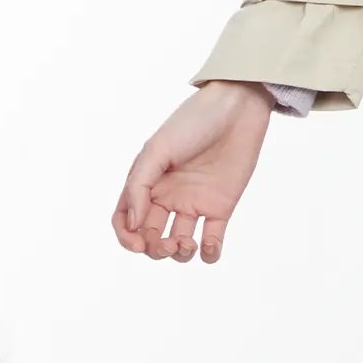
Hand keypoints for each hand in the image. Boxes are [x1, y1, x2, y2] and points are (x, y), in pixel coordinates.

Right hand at [112, 81, 273, 264]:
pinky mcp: (221, 205)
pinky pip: (213, 238)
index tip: (139, 244)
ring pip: (180, 243)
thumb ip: (139, 187)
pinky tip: (209, 247)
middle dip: (155, 249)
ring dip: (180, 254)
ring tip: (187, 244)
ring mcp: (194, 202)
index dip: (127, 238)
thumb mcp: (157, 150)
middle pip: (151, 237)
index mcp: (146, 183)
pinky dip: (210, 252)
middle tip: (168, 244)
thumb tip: (133, 225)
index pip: (126, 221)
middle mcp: (168, 196)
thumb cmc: (193, 122)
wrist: (236, 108)